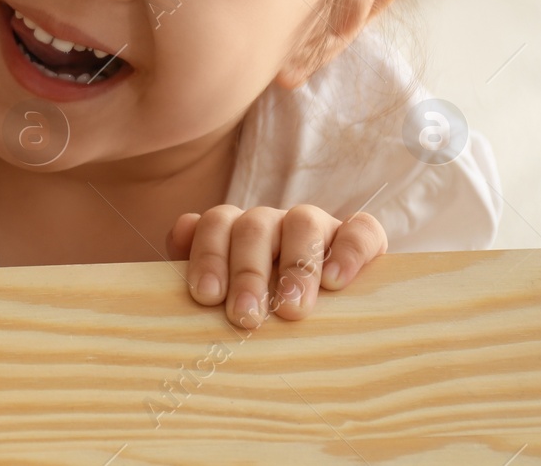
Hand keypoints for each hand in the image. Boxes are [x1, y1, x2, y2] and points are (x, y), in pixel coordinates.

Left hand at [166, 204, 386, 328]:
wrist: (327, 315)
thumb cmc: (261, 311)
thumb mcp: (227, 295)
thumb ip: (200, 268)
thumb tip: (178, 234)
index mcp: (238, 231)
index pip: (216, 223)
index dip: (208, 255)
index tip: (206, 296)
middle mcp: (275, 222)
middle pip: (254, 227)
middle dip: (247, 273)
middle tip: (245, 317)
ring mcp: (318, 226)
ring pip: (303, 222)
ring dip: (294, 265)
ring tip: (291, 310)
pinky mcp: (361, 238)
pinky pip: (361, 230)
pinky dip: (348, 250)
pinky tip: (335, 281)